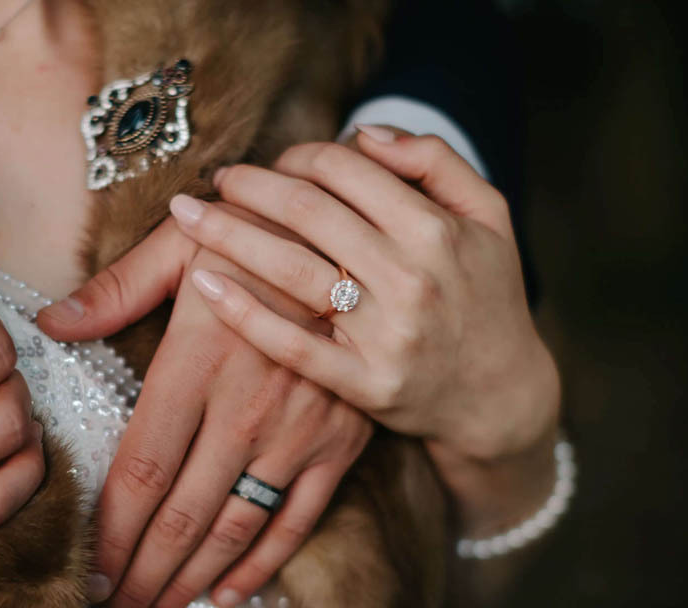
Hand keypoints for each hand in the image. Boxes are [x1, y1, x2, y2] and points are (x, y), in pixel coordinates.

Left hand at [38, 218, 371, 607]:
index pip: (143, 470)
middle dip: (141, 577)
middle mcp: (247, 408)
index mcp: (198, 363)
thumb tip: (49, 324)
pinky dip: (263, 563)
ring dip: (191, 582)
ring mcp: (300, 431)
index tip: (85, 579)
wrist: (365, 235)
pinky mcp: (341, 442)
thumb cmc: (263, 232)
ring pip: (236, 527)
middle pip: (183, 515)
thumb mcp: (185, 242)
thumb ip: (117, 289)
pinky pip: (299, 517)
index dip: (110, 534)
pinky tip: (227, 594)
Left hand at [167, 128, 559, 491]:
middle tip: (219, 180)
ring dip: (228, 234)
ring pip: (290, 270)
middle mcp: (410, 277)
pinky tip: (202, 281)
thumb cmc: (486, 295)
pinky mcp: (364, 384)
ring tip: (187, 216)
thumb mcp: (488, 215)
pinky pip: (291, 344)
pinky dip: (242, 312)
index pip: (344, 169)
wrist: (499, 394)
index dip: (296, 155)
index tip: (272, 162)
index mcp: (435, 229)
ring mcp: (386, 334)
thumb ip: (435, 161)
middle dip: (249, 186)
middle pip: (306, 211)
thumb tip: (364, 134)